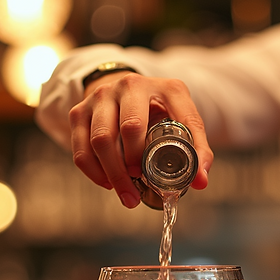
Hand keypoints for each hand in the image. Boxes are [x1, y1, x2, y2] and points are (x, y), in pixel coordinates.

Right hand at [68, 71, 212, 207]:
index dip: (180, 149)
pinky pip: (80, 147)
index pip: (181, 117)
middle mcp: (132, 85)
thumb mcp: (180, 120)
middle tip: (141, 183)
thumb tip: (200, 182)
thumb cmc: (156, 111)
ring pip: (100, 139)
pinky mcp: (79, 110)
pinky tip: (107, 183)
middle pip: (130, 127)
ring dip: (113, 173)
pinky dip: (93, 171)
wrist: (121, 90)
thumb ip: (196, 148)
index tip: (176, 175)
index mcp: (167, 88)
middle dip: (135, 163)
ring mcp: (102, 96)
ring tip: (127, 194)